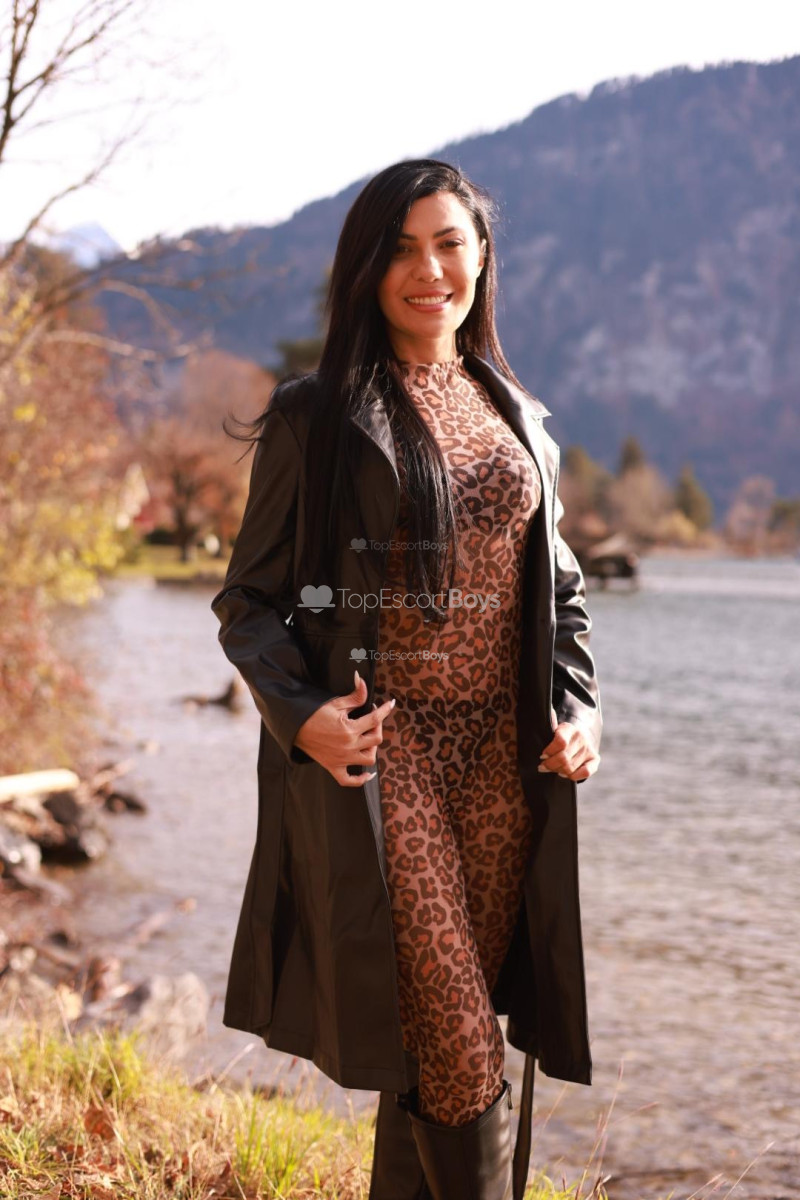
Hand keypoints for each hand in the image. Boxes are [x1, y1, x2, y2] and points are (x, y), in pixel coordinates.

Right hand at [293, 670, 395, 786]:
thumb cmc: (314, 714)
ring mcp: (342, 759)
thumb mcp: (336, 703)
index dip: (385, 710)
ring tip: (368, 740)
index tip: (390, 704)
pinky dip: (360, 779)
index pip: (375, 719)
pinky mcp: (334, 767)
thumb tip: (363, 681)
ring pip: (369, 759)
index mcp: (350, 729)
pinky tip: (368, 774)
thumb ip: (355, 696)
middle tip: (372, 718)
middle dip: (378, 726)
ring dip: (373, 749)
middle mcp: (348, 746)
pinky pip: (350, 780)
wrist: (295, 727)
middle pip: (376, 739)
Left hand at [538, 721, 599, 781]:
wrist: (580, 737)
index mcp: (569, 729)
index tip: (542, 755)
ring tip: (552, 769)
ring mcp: (589, 749)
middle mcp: (581, 738)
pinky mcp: (595, 760)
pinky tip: (564, 774)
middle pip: (564, 758)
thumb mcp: (554, 729)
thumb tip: (548, 711)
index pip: (561, 742)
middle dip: (550, 764)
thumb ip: (550, 723)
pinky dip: (573, 776)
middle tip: (542, 766)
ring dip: (558, 771)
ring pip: (571, 768)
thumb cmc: (561, 736)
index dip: (550, 751)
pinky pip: (585, 773)